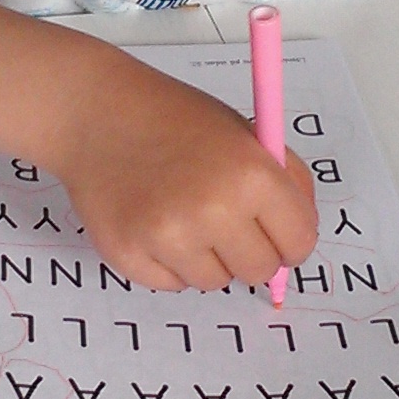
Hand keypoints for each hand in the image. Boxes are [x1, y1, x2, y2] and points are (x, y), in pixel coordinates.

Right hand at [49, 58, 318, 291]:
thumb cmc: (177, 120)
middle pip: (260, 271)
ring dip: (207, 257)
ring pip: (215, 282)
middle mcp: (213, 210)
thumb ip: (286, 182)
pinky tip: (153, 222)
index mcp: (252, 175)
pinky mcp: (128, 255)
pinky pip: (171, 285)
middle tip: (225, 222)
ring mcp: (167, 237)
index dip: (290, 238)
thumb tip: (300, 241)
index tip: (274, 230)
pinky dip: (168, 262)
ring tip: (182, 214)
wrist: (98, 113)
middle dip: (250, 251)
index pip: (300, 243)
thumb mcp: (246, 133)